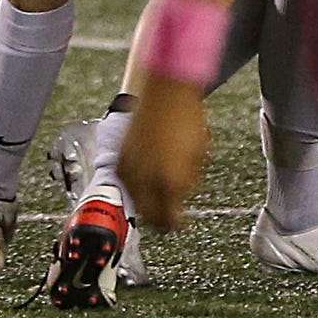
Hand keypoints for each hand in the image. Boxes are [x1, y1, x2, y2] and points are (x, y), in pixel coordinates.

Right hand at [118, 79, 211, 233]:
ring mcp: (131, 168)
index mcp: (170, 181)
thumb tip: (179, 206)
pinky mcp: (120, 158)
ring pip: (136, 202)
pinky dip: (135, 188)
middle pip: (150, 217)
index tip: (181, 225)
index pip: (170, 219)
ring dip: (147, 204)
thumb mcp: (197, 158)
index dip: (177, 225)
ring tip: (158, 198)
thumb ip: (186, 186)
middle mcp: (147, 178)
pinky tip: (145, 182)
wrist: (168, 91)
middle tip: (170, 219)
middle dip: (161, 221)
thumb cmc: (187, 119)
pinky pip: (126, 184)